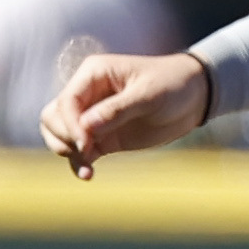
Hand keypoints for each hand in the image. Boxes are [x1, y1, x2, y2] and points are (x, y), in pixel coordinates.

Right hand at [42, 49, 208, 178]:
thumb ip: (117, 110)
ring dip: (66, 151)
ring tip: (87, 167)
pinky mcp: (102, 137)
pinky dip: (79, 163)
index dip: (70, 124)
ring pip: (59, 134)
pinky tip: (88, 175)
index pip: (67, 101)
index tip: (85, 143)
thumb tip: (87, 126)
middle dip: (64, 137)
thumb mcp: (149, 95)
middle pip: (54, 117)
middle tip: (87, 151)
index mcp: (94, 74)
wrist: (194, 97)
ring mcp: (93, 116)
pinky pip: (79, 151)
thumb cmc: (173, 85)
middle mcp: (87, 94)